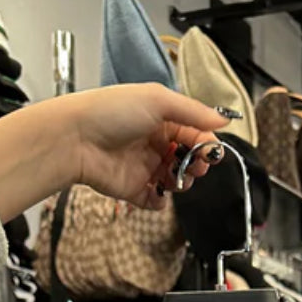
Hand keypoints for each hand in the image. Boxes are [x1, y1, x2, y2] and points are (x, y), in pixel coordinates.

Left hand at [0, 85, 228, 224]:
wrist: (76, 139)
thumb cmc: (113, 112)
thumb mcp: (157, 100)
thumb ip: (192, 111)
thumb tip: (225, 120)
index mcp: (161, 119)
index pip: (193, 132)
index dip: (205, 143)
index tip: (211, 151)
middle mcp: (154, 143)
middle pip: (187, 158)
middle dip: (198, 164)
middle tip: (198, 167)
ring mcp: (143, 168)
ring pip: (174, 181)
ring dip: (183, 182)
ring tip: (178, 180)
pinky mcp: (132, 190)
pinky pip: (154, 201)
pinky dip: (161, 201)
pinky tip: (160, 194)